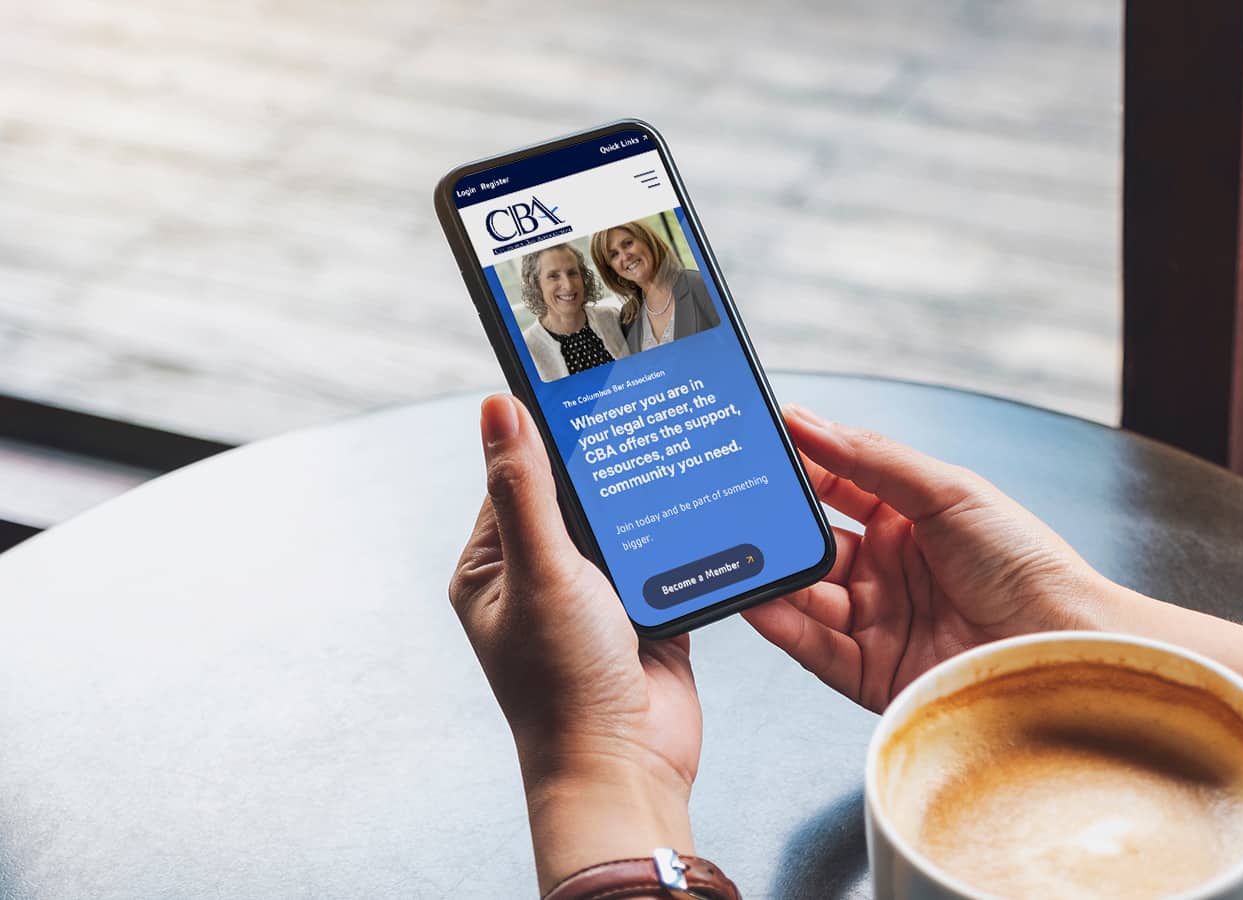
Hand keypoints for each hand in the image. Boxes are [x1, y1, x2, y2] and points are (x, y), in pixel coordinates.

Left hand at [449, 395, 700, 890]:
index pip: (516, 475)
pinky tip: (702, 499)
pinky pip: (665, 552)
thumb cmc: (564, 686)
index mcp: (493, 566)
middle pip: (575, 494)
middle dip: (606, 461)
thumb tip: (498, 406)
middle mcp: (541, 577)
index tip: (578, 381)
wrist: (627, 767)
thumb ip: (524, 488)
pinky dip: (682, 531)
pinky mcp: (646, 609)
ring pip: (624, 520)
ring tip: (675, 445)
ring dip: (648, 495)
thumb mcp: (541, 573)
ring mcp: (595, 595)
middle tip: (639, 404)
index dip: (545, 430)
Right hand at [743, 406, 1119, 711]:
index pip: (835, 486)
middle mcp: (890, 569)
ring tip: (731, 555)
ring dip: (770, 576)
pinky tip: (757, 601)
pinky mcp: (874, 673)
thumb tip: (808, 420)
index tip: (753, 446)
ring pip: (806, 596)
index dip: (796, 468)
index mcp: (910, 519)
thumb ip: (871, 458)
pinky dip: (782, 625)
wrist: (1062, 644)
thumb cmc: (1025, 562)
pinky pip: (815, 647)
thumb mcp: (948, 490)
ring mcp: (880, 621)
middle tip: (727, 507)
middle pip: (812, 544)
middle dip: (772, 528)